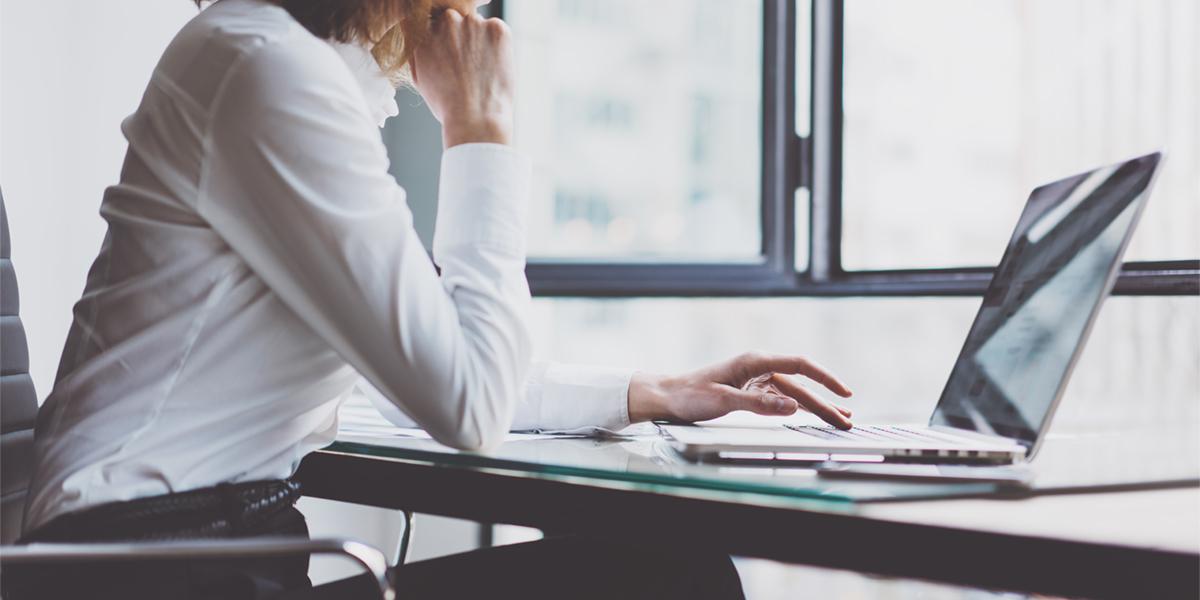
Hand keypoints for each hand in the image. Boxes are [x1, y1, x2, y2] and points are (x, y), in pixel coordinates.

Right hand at [410, 8, 514, 147]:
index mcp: (425, 31)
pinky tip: (493, 67)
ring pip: (478, 25)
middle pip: (456, 20)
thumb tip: (419, 35)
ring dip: (480, 40)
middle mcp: (446, 21)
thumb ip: (418, 50)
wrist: (474, 117)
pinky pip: (498, 30)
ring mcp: (473, 23)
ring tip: (481, 71)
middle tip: (468, 65)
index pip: (434, 22)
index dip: (445, 40)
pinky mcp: (497, 28)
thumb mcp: (420, 77)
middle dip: (462, 37)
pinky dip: (498, 45)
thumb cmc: (448, 104)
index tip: (452, 55)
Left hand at [627, 352, 854, 428]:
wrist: (667, 396)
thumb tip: (792, 406)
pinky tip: (813, 415)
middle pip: (801, 384)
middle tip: (847, 421)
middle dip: (826, 402)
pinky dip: (799, 409)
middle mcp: (759, 368)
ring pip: (794, 394)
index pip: (800, 365)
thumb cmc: (690, 394)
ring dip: (816, 407)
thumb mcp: (724, 400)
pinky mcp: (751, 393)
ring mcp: (756, 380)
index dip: (825, 378)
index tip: (844, 393)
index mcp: (755, 361)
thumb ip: (759, 404)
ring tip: (840, 420)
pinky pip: (781, 400)